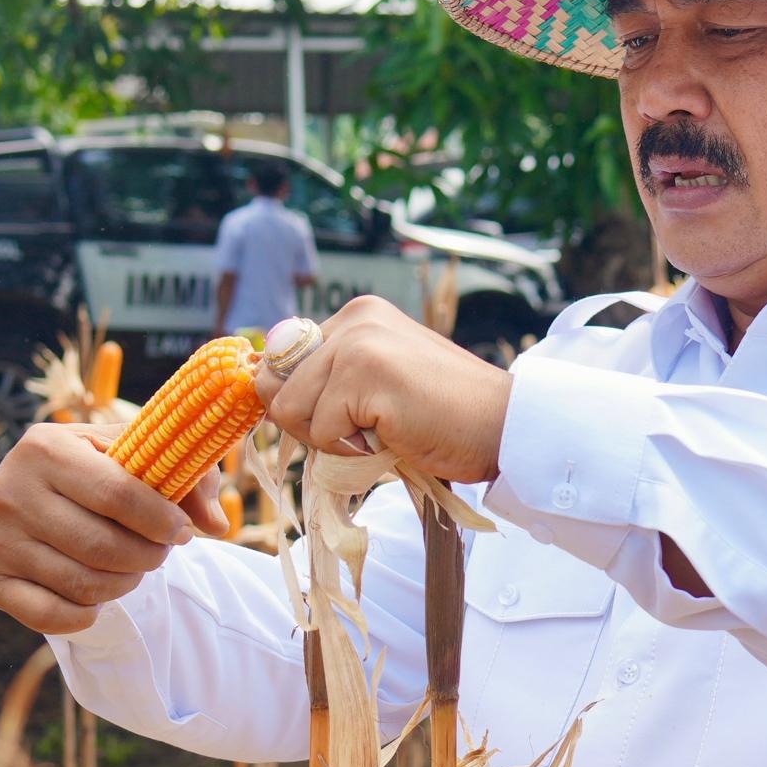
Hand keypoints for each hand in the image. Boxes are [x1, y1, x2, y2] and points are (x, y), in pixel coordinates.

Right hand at [0, 420, 215, 635]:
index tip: (183, 532)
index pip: (117, 493)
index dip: (161, 520)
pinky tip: (97, 591)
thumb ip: (189, 480)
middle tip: (158, 553)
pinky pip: (52, 616)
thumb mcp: (138, 457)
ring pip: (82, 583)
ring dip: (124, 583)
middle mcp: (10, 490)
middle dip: (147, 557)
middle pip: (102, 546)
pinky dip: (87, 612)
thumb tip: (215, 524)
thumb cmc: (98, 470)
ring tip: (132, 568)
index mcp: (46, 446)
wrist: (34, 492)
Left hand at [262, 296, 510, 481]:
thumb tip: (263, 390)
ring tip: (383, 429)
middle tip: (369, 427)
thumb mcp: (376, 384)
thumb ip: (329, 380)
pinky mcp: (365, 374)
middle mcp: (353, 318)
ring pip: (290, 411)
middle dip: (313, 423)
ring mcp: (358, 343)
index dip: (300, 402)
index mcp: (356, 315)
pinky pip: (321, 432)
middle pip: (276, 387)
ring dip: (331, 439)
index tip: (347, 416)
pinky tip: (393, 436)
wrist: (503, 426)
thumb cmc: (442, 416)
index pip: (281, 360)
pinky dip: (351, 451)